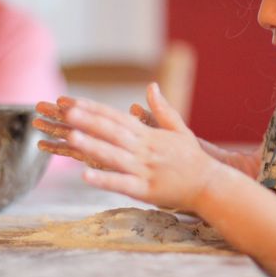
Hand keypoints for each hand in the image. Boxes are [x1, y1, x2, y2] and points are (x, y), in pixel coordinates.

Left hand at [37, 83, 220, 211]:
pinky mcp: (146, 190)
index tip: (72, 102)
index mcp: (148, 135)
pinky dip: (104, 180)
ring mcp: (144, 169)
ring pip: (114, 155)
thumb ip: (162, 109)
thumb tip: (151, 86)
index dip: (93, 109)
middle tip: (66, 112)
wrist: (210, 184)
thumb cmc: (192, 158)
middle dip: (88, 122)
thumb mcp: (178, 129)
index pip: (116, 117)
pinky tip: (85, 176)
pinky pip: (122, 184)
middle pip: (112, 132)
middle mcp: (144, 149)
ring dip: (92, 146)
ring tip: (71, 137)